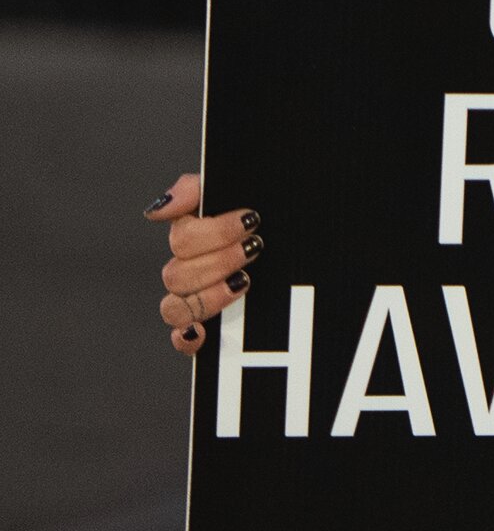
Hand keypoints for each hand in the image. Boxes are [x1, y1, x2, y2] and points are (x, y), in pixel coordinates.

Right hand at [143, 173, 262, 354]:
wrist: (299, 239)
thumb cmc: (264, 218)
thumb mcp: (237, 193)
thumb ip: (195, 190)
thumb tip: (158, 210)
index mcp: (192, 239)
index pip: (182, 240)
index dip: (214, 232)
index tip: (250, 220)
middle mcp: (188, 271)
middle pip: (176, 275)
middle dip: (220, 260)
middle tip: (254, 248)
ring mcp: (195, 301)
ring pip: (174, 309)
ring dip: (208, 296)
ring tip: (243, 282)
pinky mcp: (207, 327)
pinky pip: (180, 340)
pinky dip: (187, 338)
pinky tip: (202, 331)